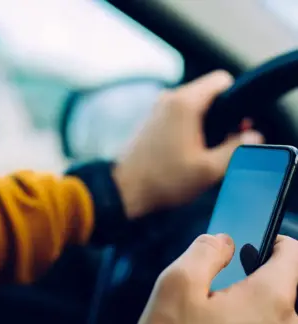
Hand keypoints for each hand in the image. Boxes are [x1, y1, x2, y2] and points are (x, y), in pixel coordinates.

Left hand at [114, 71, 263, 217]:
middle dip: (221, 116)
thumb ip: (236, 148)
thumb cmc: (163, 180)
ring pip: (194, 106)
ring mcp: (157, 108)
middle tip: (222, 144)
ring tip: (202, 152)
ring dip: (204, 125)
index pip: (222, 80)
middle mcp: (169, 98)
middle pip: (208, 94)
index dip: (236, 101)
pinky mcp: (151, 120)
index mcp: (185, 103)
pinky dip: (188, 128)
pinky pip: (178, 115)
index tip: (236, 124)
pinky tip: (186, 151)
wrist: (126, 189)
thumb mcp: (208, 169)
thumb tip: (252, 135)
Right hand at [131, 234, 297, 323]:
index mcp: (269, 301)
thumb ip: (206, 250)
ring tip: (217, 304)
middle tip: (225, 276)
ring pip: (276, 309)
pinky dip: (249, 320)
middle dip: (259, 271)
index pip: (293, 255)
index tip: (253, 241)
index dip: (275, 240)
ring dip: (251, 297)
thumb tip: (225, 241)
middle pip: (287, 284)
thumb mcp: (178, 283)